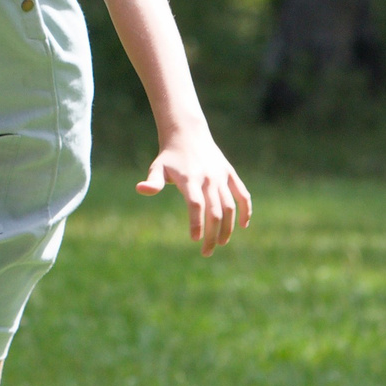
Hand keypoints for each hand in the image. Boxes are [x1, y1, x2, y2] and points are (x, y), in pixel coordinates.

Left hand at [137, 132, 250, 255]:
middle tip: (206, 251)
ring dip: (228, 227)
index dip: (197, 222)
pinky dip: (246, 210)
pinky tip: (243, 225)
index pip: (196, 204)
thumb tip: (139, 189)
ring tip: (221, 243)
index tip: (194, 239)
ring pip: (230, 206)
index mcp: (190, 178)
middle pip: (214, 211)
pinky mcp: (230, 174)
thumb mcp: (157, 167)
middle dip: (212, 234)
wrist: (188, 133)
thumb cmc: (170, 156)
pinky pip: (242, 194)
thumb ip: (153, 182)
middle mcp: (208, 178)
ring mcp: (221, 176)